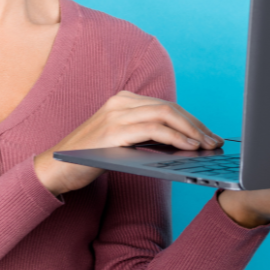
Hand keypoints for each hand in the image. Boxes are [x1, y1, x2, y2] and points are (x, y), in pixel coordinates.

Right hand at [34, 91, 223, 195]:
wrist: (55, 168)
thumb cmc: (89, 158)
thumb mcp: (120, 141)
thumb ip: (143, 135)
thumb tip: (182, 143)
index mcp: (122, 100)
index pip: (165, 105)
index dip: (191, 119)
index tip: (209, 134)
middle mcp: (120, 102)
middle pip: (169, 107)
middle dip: (196, 124)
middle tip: (214, 141)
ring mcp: (116, 114)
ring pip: (166, 114)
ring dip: (191, 131)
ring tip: (206, 146)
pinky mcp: (114, 131)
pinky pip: (154, 129)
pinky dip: (176, 137)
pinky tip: (189, 148)